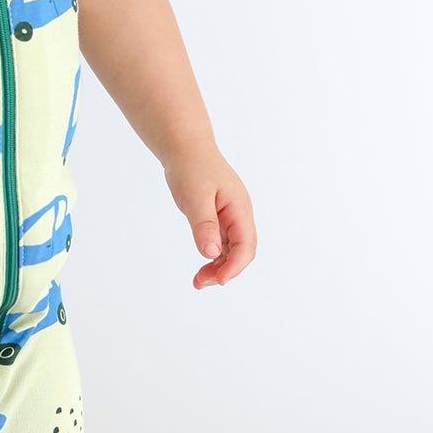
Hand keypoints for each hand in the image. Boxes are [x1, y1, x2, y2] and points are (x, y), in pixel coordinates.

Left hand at [163, 139, 255, 288]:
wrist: (185, 148)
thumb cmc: (192, 168)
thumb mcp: (195, 197)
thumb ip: (204, 225)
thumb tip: (211, 253)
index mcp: (239, 208)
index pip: (246, 245)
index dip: (235, 266)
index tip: (218, 280)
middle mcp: (239, 214)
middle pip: (241, 251)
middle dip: (225, 270)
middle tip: (200, 283)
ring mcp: (230, 217)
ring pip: (231, 249)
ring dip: (218, 267)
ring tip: (198, 281)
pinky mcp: (219, 218)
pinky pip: (221, 243)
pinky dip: (213, 256)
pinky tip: (202, 265)